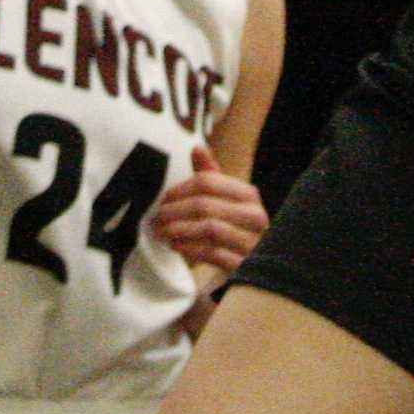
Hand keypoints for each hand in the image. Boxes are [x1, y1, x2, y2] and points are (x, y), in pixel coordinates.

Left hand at [152, 144, 267, 274]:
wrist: (256, 262)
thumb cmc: (235, 226)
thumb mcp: (227, 200)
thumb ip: (211, 176)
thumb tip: (197, 148)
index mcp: (248, 195)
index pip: (208, 182)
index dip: (180, 189)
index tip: (164, 199)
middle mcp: (254, 216)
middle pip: (205, 205)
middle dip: (175, 211)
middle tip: (158, 218)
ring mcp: (251, 241)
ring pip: (209, 229)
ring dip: (179, 230)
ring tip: (163, 233)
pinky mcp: (244, 264)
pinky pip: (212, 253)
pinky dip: (189, 249)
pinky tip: (176, 246)